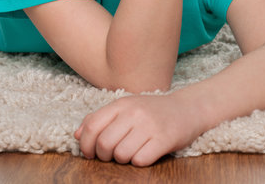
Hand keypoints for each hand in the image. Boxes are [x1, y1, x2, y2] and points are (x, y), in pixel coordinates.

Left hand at [74, 93, 201, 165]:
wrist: (187, 109)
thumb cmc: (152, 111)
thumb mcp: (125, 108)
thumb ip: (100, 119)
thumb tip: (77, 135)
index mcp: (121, 104)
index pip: (92, 125)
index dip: (85, 144)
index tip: (89, 153)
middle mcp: (134, 113)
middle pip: (104, 143)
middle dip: (104, 156)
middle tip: (111, 156)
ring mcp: (149, 125)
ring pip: (121, 154)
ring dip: (123, 159)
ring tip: (130, 152)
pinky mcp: (164, 139)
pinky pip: (140, 160)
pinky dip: (139, 161)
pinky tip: (144, 153)